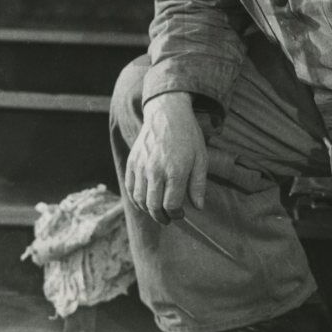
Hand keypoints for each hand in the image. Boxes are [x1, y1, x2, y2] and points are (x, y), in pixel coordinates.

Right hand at [125, 92, 207, 224]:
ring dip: (148, 210)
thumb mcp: (201, 159)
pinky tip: (145, 200)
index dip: (176, 214)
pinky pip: (130, 188)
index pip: (171, 205)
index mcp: (175, 170)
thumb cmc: (187, 136)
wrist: (166, 114)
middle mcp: (155, 170)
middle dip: (162, 217)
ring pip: (139, 199)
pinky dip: (136, 199)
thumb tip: (198, 207)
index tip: (181, 214)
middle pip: (153, 206)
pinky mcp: (132, 162)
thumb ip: (198, 184)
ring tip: (158, 210)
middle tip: (168, 218)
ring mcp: (141, 166)